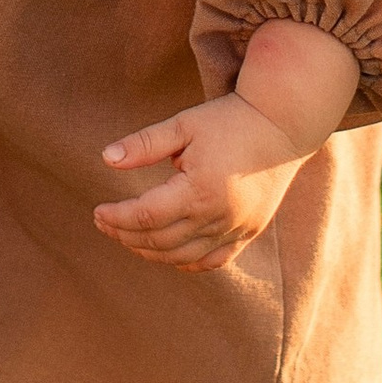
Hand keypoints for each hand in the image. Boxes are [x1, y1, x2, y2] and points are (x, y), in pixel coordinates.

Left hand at [94, 92, 310, 271]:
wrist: (284, 124)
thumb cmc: (230, 120)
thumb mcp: (184, 125)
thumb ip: (145, 144)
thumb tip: (106, 158)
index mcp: (199, 190)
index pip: (146, 217)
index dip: (117, 218)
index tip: (97, 212)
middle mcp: (218, 218)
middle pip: (160, 241)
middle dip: (126, 236)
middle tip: (105, 224)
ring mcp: (236, 230)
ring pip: (183, 257)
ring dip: (151, 252)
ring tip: (129, 237)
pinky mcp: (249, 232)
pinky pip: (213, 262)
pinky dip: (186, 262)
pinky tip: (168, 253)